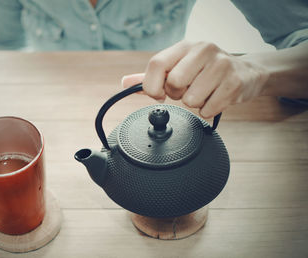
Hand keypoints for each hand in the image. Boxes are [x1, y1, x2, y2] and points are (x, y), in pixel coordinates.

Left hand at [122, 41, 269, 117]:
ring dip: (194, 103)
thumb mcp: (179, 66)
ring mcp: (221, 66)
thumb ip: (152, 76)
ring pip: (191, 99)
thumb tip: (125, 82)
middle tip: (187, 91)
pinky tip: (215, 98)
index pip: (156, 64)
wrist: (247, 73)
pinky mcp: (234, 83)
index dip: (151, 85)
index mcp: (185, 46)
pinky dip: (208, 110)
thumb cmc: (207, 71)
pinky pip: (208, 109)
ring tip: (204, 92)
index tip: (158, 94)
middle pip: (174, 83)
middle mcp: (203, 50)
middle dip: (177, 95)